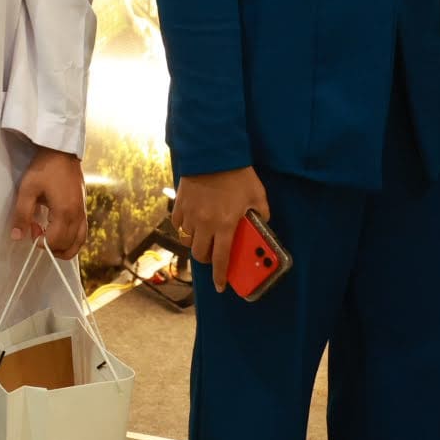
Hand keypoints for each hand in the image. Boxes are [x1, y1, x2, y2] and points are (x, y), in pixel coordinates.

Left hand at [10, 149, 87, 257]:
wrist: (62, 152)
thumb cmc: (44, 168)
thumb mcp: (28, 189)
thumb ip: (22, 214)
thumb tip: (16, 236)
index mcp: (65, 212)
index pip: (55, 242)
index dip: (40, 242)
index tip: (31, 229)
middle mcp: (78, 215)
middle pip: (68, 246)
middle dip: (50, 246)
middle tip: (37, 230)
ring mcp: (83, 212)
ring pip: (79, 243)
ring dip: (63, 247)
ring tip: (48, 238)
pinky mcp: (84, 208)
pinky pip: (82, 233)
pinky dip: (72, 240)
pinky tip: (59, 231)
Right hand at [172, 167, 268, 292]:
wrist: (213, 152)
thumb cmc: (238, 174)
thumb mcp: (258, 195)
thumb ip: (261, 214)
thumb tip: (262, 224)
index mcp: (225, 225)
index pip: (221, 260)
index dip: (220, 276)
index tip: (221, 286)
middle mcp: (205, 224)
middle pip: (200, 255)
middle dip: (207, 260)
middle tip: (213, 257)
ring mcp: (190, 214)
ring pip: (188, 239)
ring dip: (196, 242)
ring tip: (205, 235)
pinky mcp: (180, 203)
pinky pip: (178, 223)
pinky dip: (184, 227)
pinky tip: (192, 221)